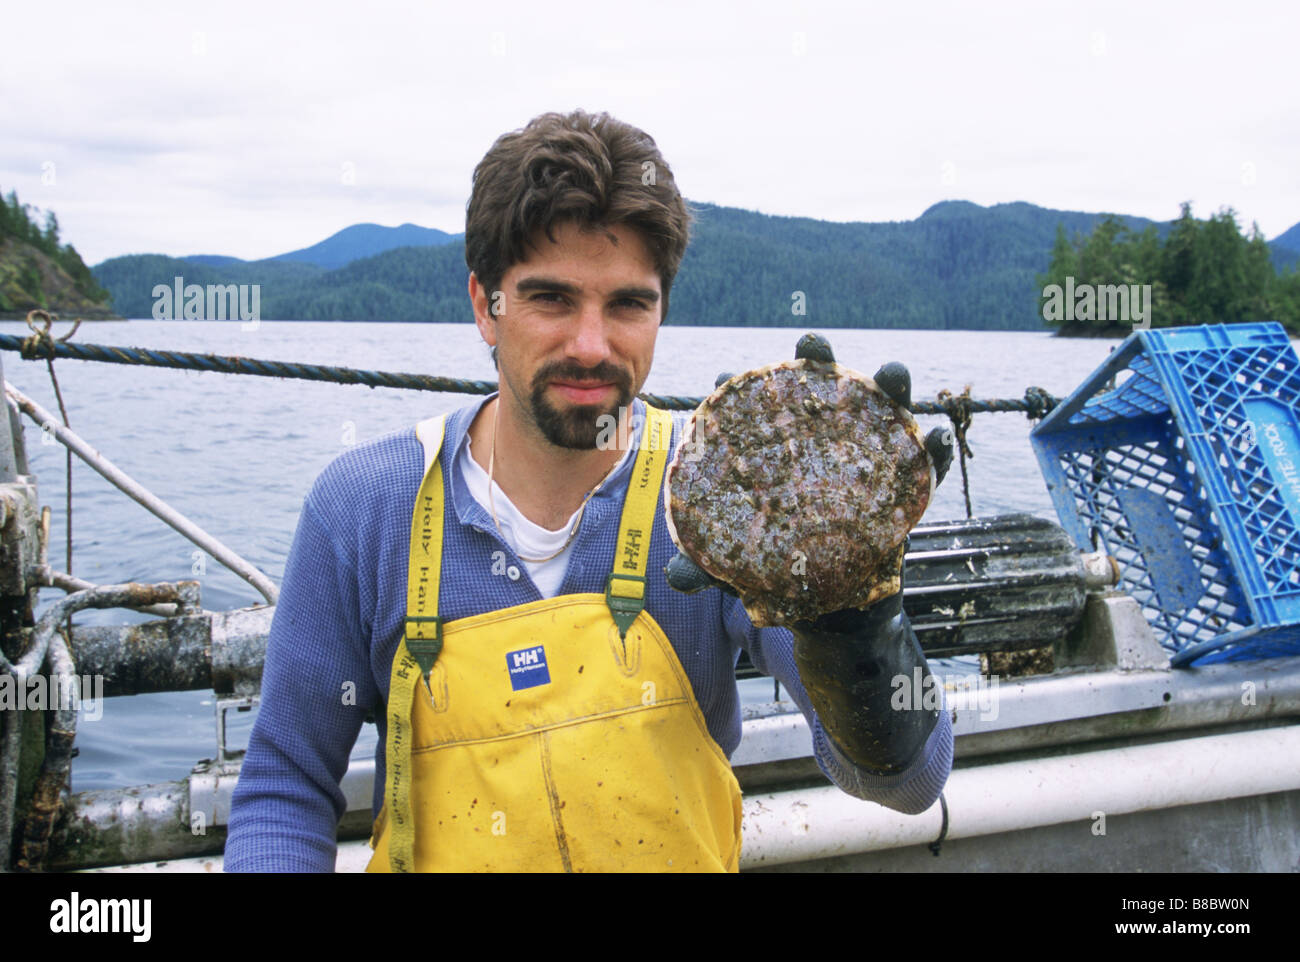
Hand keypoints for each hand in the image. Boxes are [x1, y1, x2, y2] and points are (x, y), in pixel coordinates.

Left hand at [664, 333, 954, 600]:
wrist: (830, 608)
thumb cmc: (776, 572)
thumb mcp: (738, 571)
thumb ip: (708, 569)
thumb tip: (677, 578)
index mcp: (776, 454)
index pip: (756, 410)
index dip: (739, 388)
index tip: (723, 379)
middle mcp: (824, 446)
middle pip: (822, 392)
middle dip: (818, 360)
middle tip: (811, 345)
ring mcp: (869, 463)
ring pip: (885, 414)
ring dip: (892, 387)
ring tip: (892, 373)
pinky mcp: (906, 492)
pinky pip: (928, 467)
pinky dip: (936, 451)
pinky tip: (937, 438)